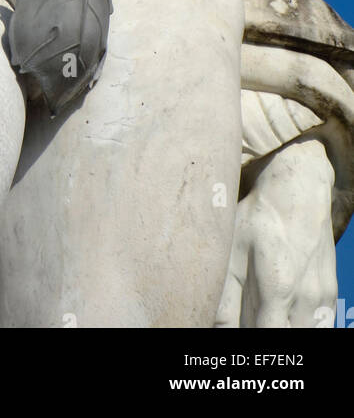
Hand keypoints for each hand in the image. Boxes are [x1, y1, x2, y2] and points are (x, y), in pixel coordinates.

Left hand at [216, 136, 336, 327]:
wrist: (299, 189)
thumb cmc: (259, 217)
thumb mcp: (231, 248)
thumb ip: (224, 295)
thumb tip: (213, 328)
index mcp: (278, 289)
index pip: (269, 340)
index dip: (254, 351)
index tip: (237, 345)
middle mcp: (306, 298)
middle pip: (289, 341)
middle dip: (267, 343)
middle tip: (249, 325)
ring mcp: (321, 297)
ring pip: (305, 336)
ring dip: (286, 334)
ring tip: (263, 321)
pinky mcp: (329, 294)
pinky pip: (320, 327)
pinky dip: (302, 329)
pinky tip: (285, 321)